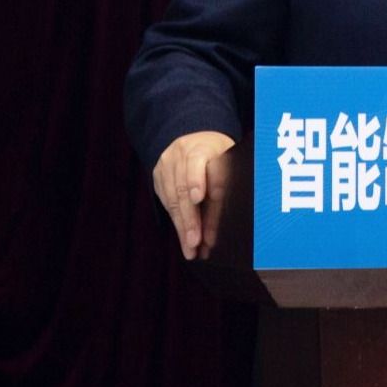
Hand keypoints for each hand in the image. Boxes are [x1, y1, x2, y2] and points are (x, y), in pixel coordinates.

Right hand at [151, 130, 236, 259]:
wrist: (193, 137)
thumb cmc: (218, 154)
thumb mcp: (228, 161)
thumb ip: (224, 184)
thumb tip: (224, 221)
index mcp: (202, 146)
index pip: (196, 163)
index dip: (196, 180)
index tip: (199, 198)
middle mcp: (180, 154)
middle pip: (182, 188)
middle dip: (190, 218)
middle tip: (195, 242)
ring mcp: (166, 165)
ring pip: (172, 200)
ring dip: (182, 227)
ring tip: (191, 249)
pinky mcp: (158, 177)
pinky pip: (166, 202)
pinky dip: (176, 222)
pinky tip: (184, 237)